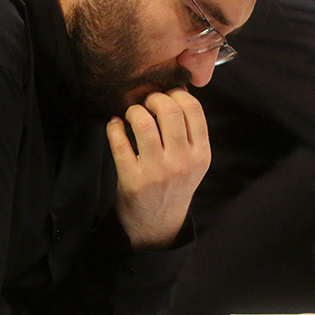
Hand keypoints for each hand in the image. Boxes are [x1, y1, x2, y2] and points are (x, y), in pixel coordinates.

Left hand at [108, 89, 209, 249]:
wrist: (158, 224)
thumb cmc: (175, 185)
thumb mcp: (194, 161)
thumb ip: (189, 132)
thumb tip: (174, 91)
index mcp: (201, 154)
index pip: (193, 109)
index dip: (177, 93)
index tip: (166, 94)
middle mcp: (182, 162)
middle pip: (169, 111)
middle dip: (154, 97)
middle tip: (146, 101)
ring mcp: (157, 172)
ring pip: (144, 123)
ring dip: (133, 111)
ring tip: (131, 114)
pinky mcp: (133, 180)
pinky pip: (119, 143)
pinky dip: (113, 128)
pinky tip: (115, 126)